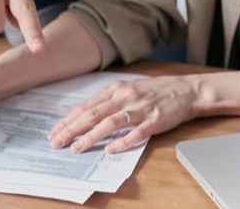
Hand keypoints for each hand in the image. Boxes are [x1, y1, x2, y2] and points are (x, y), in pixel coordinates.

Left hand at [47, 75, 200, 153]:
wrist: (185, 90)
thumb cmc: (153, 92)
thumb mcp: (124, 90)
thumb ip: (101, 100)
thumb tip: (74, 110)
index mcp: (116, 89)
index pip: (86, 106)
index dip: (68, 121)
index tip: (53, 132)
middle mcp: (125, 96)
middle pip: (93, 114)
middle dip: (72, 129)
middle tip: (57, 142)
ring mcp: (139, 108)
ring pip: (110, 122)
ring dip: (91, 136)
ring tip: (77, 148)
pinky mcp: (154, 120)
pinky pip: (136, 132)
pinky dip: (122, 142)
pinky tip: (110, 150)